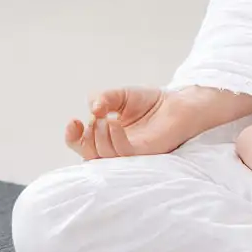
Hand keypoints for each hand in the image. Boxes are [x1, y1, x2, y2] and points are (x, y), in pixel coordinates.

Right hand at [65, 87, 194, 159]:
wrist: (179, 103)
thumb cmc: (151, 102)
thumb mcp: (121, 94)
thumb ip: (104, 98)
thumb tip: (93, 109)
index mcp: (107, 136)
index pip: (82, 144)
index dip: (72, 137)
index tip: (73, 121)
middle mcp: (115, 147)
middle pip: (88, 155)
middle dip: (84, 139)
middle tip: (94, 120)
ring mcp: (129, 153)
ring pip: (103, 157)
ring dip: (99, 136)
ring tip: (107, 118)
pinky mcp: (144, 154)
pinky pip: (123, 153)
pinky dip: (115, 139)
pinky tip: (115, 123)